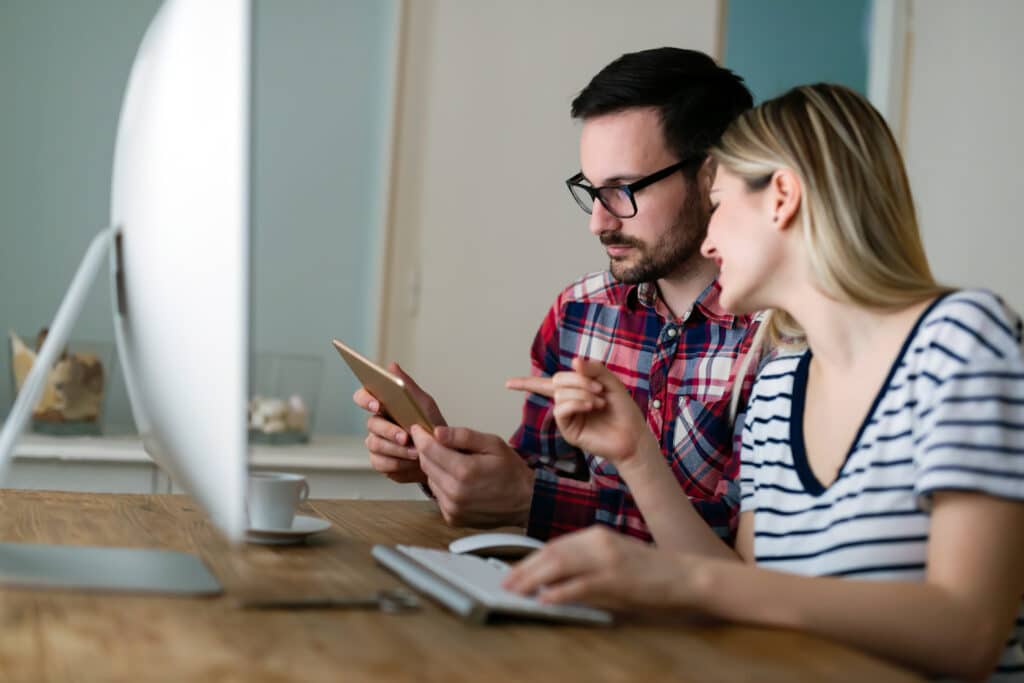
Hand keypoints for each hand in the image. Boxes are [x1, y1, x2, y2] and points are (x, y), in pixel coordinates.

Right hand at [353, 362, 445, 483]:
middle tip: (406, 437)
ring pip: (375, 444)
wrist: (443, 456)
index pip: (363, 396)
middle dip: (389, 431)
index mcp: (384, 406)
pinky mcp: (380, 461)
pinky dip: (397, 463)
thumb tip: (392, 366)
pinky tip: (411, 462)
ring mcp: (376, 443)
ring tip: (416, 452)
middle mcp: (376, 423)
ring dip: (397, 449)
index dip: (366, 399)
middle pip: (371, 424)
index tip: (378, 404)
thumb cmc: (431, 426)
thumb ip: (408, 386)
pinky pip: (380, 462)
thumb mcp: (424, 404)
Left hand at [409, 425, 534, 527]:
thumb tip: (438, 432)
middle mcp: (455, 492)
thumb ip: (463, 436)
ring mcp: (452, 508)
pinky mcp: (452, 517)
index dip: (421, 436)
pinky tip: (459, 481)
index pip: (429, 450)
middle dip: (428, 451)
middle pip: (426, 464)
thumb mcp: (492, 444)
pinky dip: (443, 485)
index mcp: (464, 471)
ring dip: (436, 468)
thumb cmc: (511, 471)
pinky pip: (438, 495)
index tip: (418, 429)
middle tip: (437, 442)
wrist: (525, 501)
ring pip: (430, 480)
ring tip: (455, 463)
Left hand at [502, 525, 702, 611]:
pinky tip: (545, 599)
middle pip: (551, 553)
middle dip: (524, 568)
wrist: (684, 574)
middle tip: (505, 583)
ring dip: (533, 579)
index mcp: (596, 535)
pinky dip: (560, 592)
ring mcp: (607, 559)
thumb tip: (551, 579)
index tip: (513, 571)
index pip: (554, 546)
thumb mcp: (612, 559)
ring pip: (560, 564)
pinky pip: (581, 585)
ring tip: (515, 591)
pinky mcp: (616, 578)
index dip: (530, 559)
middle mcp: (598, 541)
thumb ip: (584, 564)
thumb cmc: (649, 572)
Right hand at [509, 358, 652, 465]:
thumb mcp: (610, 382)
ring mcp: (567, 418)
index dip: (526, 383)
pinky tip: (591, 406)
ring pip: (560, 394)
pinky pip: (561, 409)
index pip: (546, 384)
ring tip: (600, 402)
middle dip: (577, 380)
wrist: (632, 434)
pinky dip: (576, 403)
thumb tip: (573, 361)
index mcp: (574, 391)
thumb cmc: (623, 410)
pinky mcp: (569, 430)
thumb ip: (593, 368)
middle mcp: (567, 404)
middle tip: (600, 389)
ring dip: (582, 392)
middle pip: (556, 381)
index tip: (507, 383)